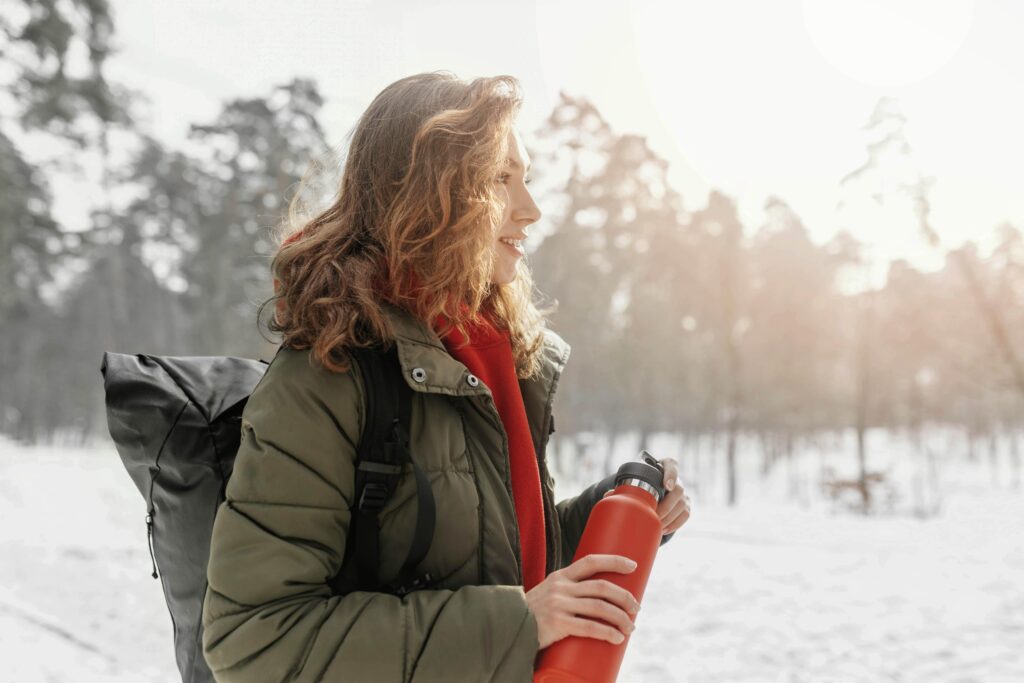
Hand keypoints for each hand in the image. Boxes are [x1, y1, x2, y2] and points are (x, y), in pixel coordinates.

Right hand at [525, 554, 640, 649]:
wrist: (507, 627)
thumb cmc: (533, 614)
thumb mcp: (548, 594)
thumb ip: (568, 593)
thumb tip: (600, 599)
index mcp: (560, 576)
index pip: (591, 561)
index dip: (614, 561)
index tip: (633, 566)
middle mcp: (561, 587)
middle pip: (602, 587)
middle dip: (625, 597)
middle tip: (637, 608)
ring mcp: (559, 605)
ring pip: (600, 607)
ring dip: (621, 618)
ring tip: (630, 627)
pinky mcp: (557, 624)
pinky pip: (589, 627)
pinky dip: (607, 632)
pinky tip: (617, 638)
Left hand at [603, 456, 690, 535]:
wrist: (652, 493)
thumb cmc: (641, 486)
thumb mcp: (635, 483)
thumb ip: (623, 488)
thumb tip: (608, 495)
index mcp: (663, 467)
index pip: (672, 464)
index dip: (672, 474)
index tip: (667, 486)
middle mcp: (676, 479)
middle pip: (679, 489)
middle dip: (667, 505)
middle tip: (655, 515)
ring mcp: (683, 493)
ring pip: (682, 504)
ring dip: (669, 517)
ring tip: (657, 526)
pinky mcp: (686, 505)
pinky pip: (685, 515)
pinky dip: (674, 524)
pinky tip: (663, 529)